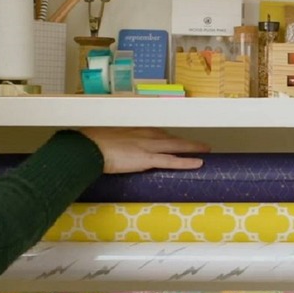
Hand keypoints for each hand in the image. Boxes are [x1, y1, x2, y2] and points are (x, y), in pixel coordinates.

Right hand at [79, 127, 209, 173]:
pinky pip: (171, 161)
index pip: (158, 132)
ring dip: (192, 147)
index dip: (169, 137)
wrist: (87, 147)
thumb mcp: (105, 138)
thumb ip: (115, 142)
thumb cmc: (91, 142)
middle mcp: (144, 135)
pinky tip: (198, 163)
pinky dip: (186, 162)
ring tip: (206, 150)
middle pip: (171, 137)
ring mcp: (147, 146)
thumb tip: (113, 147)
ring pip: (176, 146)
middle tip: (201, 144)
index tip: (177, 139)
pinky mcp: (147, 159)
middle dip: (187, 141)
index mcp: (135, 129)